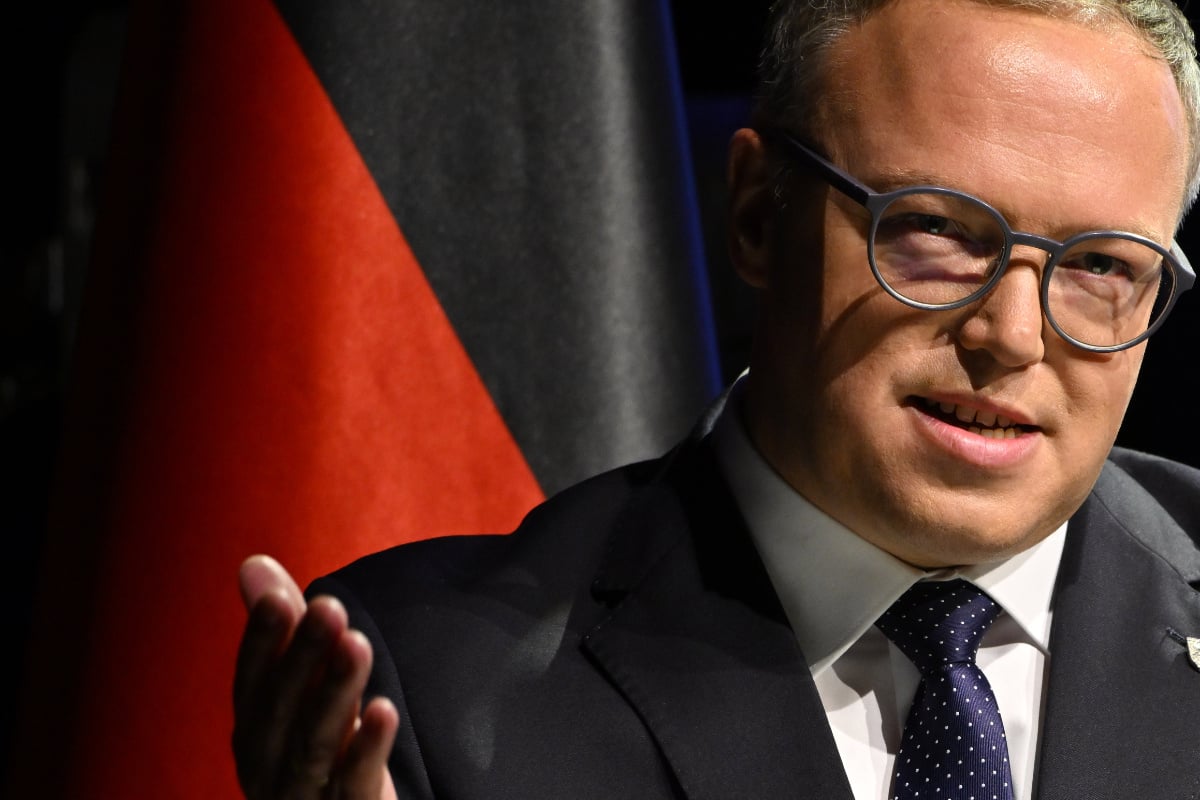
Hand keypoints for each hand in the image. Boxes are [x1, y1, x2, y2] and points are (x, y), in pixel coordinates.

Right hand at [233, 555, 398, 798]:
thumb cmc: (321, 756)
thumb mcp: (303, 695)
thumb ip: (282, 635)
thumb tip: (252, 562)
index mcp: (256, 730)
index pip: (252, 681)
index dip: (262, 641)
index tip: (279, 598)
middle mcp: (268, 765)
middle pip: (283, 709)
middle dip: (303, 656)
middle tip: (329, 607)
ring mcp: (304, 796)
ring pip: (315, 743)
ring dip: (335, 691)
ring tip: (357, 643)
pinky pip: (354, 783)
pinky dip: (367, 747)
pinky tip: (384, 709)